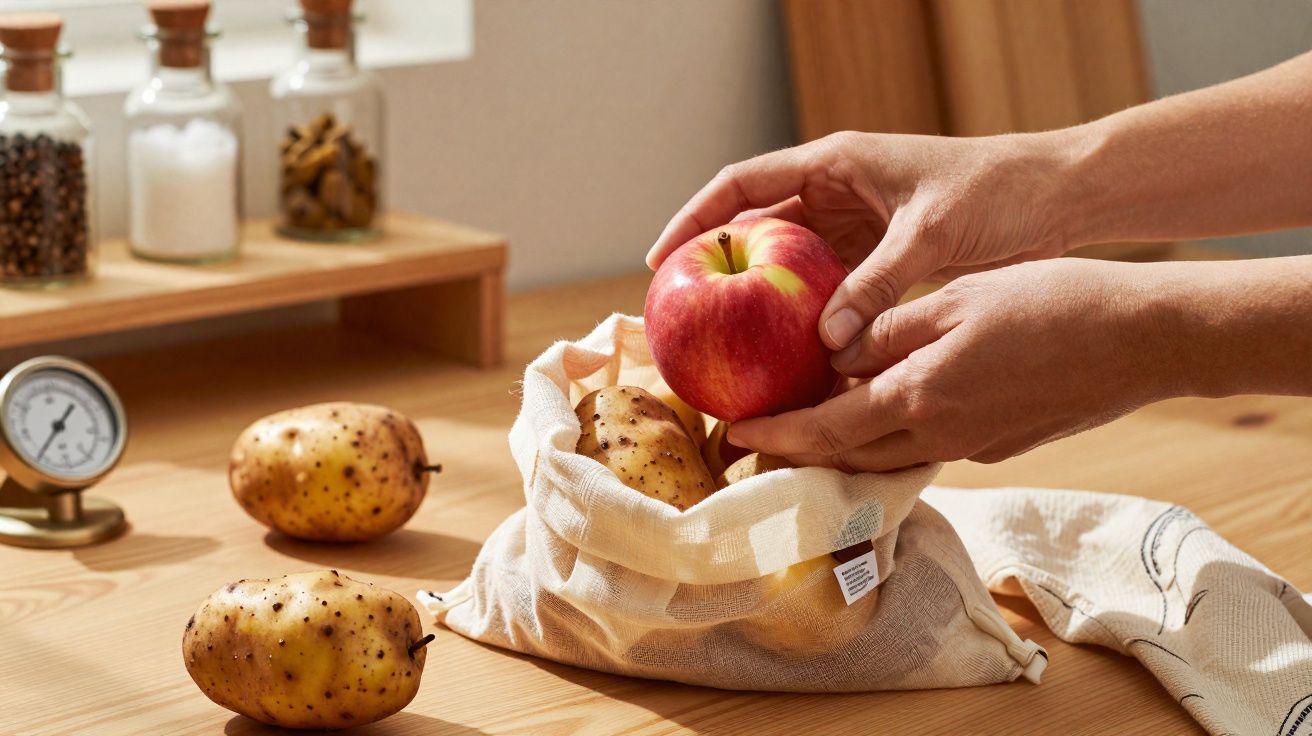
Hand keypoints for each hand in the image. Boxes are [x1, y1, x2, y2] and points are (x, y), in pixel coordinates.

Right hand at [646, 130, 1079, 349]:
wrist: (1057, 195)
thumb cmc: (997, 192)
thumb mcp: (931, 233)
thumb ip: (877, 284)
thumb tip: (825, 344)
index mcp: (835, 163)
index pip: (742, 184)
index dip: (695, 218)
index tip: (662, 259)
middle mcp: (836, 190)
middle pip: (756, 225)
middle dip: (720, 265)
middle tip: (686, 313)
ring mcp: (855, 223)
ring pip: (788, 262)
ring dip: (761, 296)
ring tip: (727, 342)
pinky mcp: (878, 253)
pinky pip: (826, 286)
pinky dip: (807, 315)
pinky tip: (790, 351)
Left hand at [726, 259, 1176, 470]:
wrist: (1142, 338)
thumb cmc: (1051, 304)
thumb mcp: (953, 298)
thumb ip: (886, 330)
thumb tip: (836, 354)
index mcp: (917, 398)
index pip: (824, 432)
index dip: (775, 437)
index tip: (734, 435)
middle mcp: (938, 435)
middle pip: (849, 458)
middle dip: (798, 454)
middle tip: (756, 441)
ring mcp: (973, 445)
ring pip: (887, 456)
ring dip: (843, 448)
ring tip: (809, 425)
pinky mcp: (1000, 442)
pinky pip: (926, 446)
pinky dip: (890, 435)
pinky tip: (883, 407)